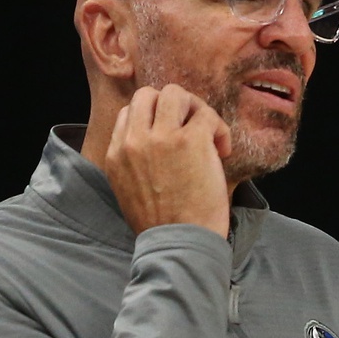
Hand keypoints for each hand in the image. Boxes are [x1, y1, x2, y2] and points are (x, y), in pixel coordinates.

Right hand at [104, 84, 233, 237]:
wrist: (179, 244)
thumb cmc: (161, 227)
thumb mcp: (128, 192)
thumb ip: (133, 163)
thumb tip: (153, 146)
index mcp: (116, 154)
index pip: (128, 114)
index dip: (152, 120)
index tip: (169, 139)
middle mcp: (134, 140)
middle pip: (147, 94)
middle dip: (171, 106)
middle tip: (189, 128)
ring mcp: (162, 137)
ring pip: (175, 93)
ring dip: (194, 108)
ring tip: (207, 134)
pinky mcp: (191, 140)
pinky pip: (206, 114)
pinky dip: (218, 128)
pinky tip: (222, 150)